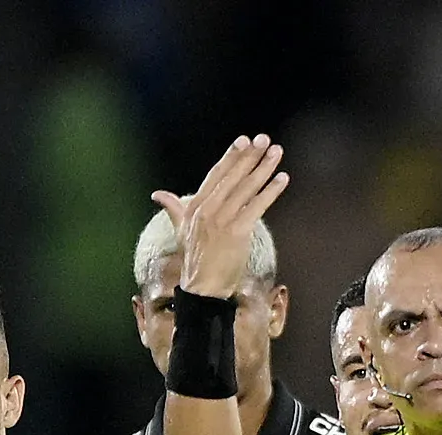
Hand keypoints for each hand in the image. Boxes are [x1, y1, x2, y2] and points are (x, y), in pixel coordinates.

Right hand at [152, 136, 289, 299]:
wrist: (202, 288)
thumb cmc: (196, 260)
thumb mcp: (181, 230)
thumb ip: (174, 208)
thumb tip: (158, 194)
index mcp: (196, 205)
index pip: (216, 174)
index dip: (231, 156)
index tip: (244, 140)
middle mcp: (207, 209)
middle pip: (233, 176)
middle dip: (250, 156)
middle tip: (264, 139)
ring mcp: (222, 220)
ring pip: (246, 188)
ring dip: (264, 168)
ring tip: (277, 152)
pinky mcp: (237, 233)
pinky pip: (257, 207)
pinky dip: (271, 192)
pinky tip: (283, 179)